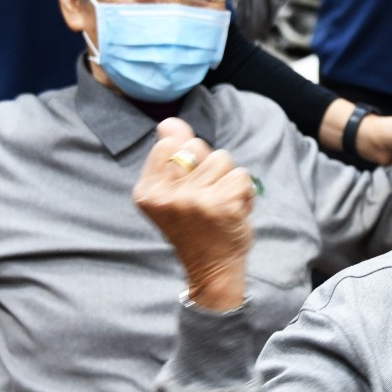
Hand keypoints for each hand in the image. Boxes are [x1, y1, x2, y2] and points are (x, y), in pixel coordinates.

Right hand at [132, 118, 257, 309]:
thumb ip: (170, 156)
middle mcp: (166, 196)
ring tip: (220, 205)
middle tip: (206, 199)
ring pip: (222, 159)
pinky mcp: (222, 205)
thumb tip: (168, 121)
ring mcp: (193, 201)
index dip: (186, 160)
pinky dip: (244, 192)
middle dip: (208, 168)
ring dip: (228, 180)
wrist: (212, 270)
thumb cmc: (194, 228)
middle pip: (197, 147)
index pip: (169, 145)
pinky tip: (234, 211)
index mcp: (147, 192)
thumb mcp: (173, 193)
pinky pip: (241, 175)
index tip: (187, 188)